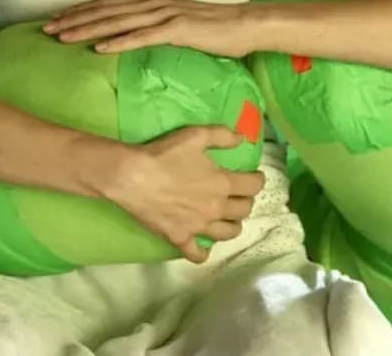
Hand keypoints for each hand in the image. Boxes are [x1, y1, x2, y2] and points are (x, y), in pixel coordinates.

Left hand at [42, 0, 256, 57]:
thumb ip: (154, 27)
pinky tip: (100, 48)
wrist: (243, 25)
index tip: (55, 20)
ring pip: (117, 21)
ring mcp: (165, 14)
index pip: (108, 4)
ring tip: (62, 37)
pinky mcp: (177, 28)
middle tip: (45, 29)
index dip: (80, 11)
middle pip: (105, 10)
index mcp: (152, 1)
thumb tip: (133, 37)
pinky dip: (119, 41)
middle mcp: (153, 3)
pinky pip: (142, 36)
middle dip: (74, 19)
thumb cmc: (213, 29)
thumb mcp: (177, 25)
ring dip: (87, 29)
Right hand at [100, 126, 265, 262]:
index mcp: (223, 184)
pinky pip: (198, 255)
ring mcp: (198, 227)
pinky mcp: (180, 238)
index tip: (255, 176)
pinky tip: (203, 246)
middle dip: (246, 201)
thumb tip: (243, 138)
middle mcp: (215, 208)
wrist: (133, 177)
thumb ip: (223, 136)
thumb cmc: (166, 154)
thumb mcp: (197, 135)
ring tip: (228, 218)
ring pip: (228, 233)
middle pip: (243, 210)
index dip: (258, 180)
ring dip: (233, 225)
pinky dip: (204, 252)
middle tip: (239, 194)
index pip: (253, 186)